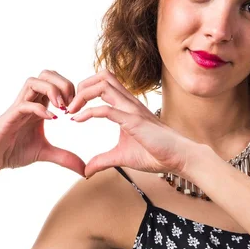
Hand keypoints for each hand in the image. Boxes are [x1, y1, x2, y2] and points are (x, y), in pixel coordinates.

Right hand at [0, 70, 85, 178]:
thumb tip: (84, 170)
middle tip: (72, 104)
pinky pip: (24, 104)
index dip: (71, 89)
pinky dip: (40, 108)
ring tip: (62, 108)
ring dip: (52, 90)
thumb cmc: (13, 152)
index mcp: (39, 105)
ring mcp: (18, 107)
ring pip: (34, 81)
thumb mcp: (45, 153)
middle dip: (64, 84)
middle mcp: (29, 101)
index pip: (56, 82)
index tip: (79, 107)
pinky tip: (52, 119)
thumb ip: (65, 157)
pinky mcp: (9, 117)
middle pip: (46, 74)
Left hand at [66, 69, 198, 178]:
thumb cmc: (156, 153)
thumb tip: (86, 171)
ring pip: (103, 85)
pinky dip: (89, 112)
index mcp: (127, 106)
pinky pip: (107, 109)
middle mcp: (129, 102)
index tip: (73, 109)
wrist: (179, 157)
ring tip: (72, 110)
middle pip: (102, 76)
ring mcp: (132, 109)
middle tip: (70, 105)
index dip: (85, 90)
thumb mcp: (122, 156)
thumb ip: (103, 160)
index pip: (104, 83)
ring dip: (82, 94)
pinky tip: (78, 120)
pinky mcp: (134, 121)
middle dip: (81, 86)